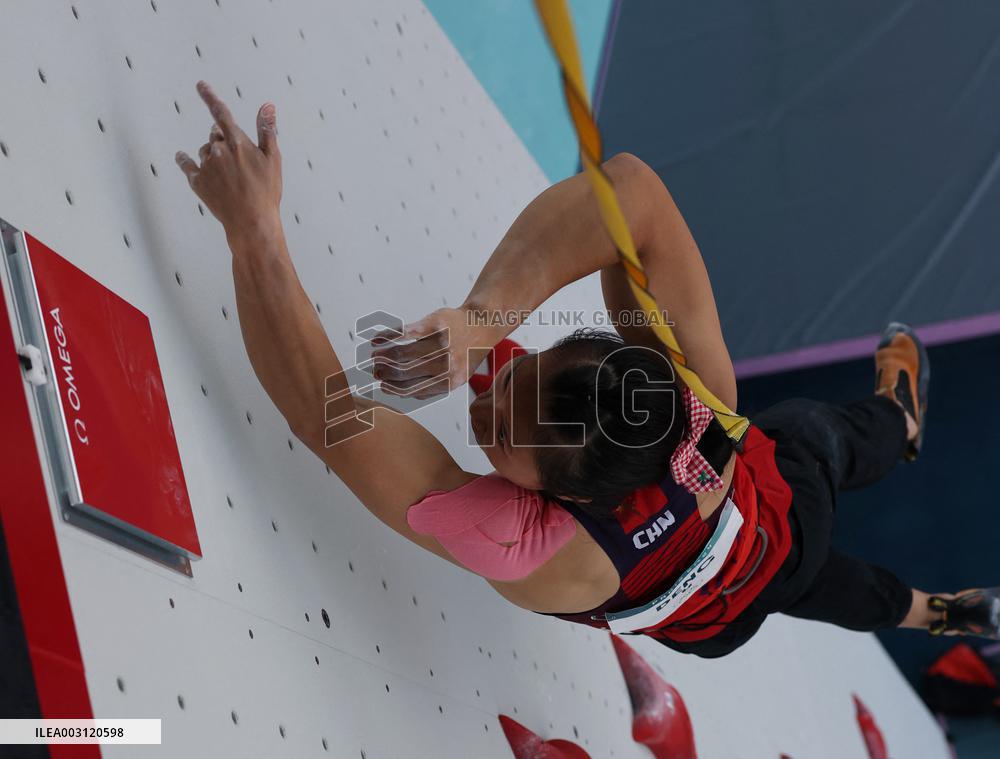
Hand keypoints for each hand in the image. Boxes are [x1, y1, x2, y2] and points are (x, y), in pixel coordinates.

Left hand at [175, 81, 281, 238]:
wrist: (252, 222)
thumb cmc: (267, 192)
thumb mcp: (273, 159)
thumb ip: (267, 130)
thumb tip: (267, 105)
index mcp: (237, 142)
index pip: (221, 113)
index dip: (209, 97)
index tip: (200, 85)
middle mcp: (218, 150)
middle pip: (215, 135)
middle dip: (223, 140)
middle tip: (238, 160)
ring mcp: (206, 166)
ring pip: (204, 150)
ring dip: (212, 155)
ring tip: (229, 175)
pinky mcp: (197, 181)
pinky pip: (186, 164)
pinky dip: (185, 160)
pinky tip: (183, 158)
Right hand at [369, 307, 507, 399]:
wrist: (481, 325)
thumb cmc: (464, 352)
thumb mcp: (456, 376)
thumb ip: (432, 387)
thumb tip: (397, 393)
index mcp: (449, 381)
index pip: (412, 389)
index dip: (393, 388)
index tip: (383, 385)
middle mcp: (445, 364)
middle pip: (403, 371)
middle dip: (384, 372)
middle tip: (374, 370)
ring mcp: (440, 343)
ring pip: (401, 353)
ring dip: (383, 355)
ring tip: (375, 356)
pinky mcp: (434, 324)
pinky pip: (404, 332)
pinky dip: (386, 336)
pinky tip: (377, 339)